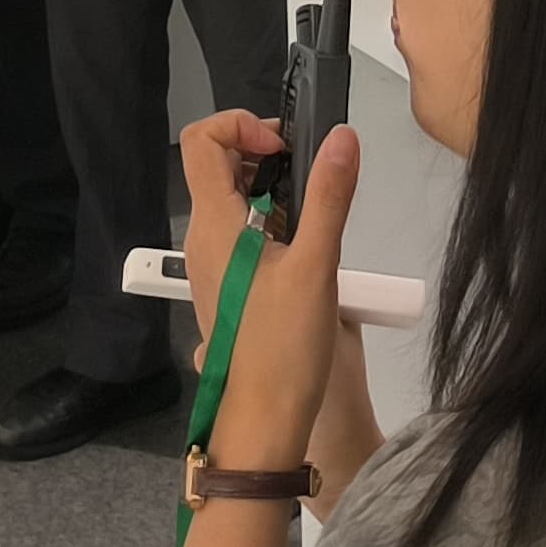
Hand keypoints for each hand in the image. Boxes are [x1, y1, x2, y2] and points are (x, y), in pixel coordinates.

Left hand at [177, 110, 359, 473]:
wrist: (263, 420)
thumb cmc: (284, 346)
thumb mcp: (317, 265)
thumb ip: (330, 197)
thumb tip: (342, 137)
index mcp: (215, 224)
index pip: (203, 140)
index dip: (241, 125)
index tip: (285, 149)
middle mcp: (203, 239)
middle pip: (217, 166)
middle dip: (263, 156)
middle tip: (309, 176)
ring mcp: (211, 265)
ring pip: (231, 201)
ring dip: (270, 192)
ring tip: (312, 216)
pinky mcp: (226, 286)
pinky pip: (238, 234)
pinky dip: (269, 223)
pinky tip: (303, 250)